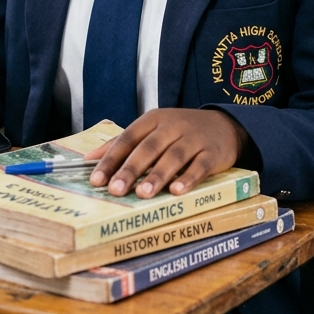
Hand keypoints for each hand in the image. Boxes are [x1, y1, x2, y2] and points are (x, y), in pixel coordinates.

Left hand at [84, 109, 248, 198]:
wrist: (224, 125)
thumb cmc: (181, 131)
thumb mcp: (152, 130)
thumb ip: (123, 142)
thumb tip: (89, 158)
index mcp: (153, 120)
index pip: (128, 138)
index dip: (112, 159)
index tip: (97, 179)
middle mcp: (172, 126)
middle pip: (149, 148)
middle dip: (131, 169)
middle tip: (116, 190)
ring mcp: (194, 139)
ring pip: (173, 156)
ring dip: (158, 175)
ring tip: (143, 194)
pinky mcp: (213, 153)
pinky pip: (200, 166)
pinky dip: (188, 178)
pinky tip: (177, 191)